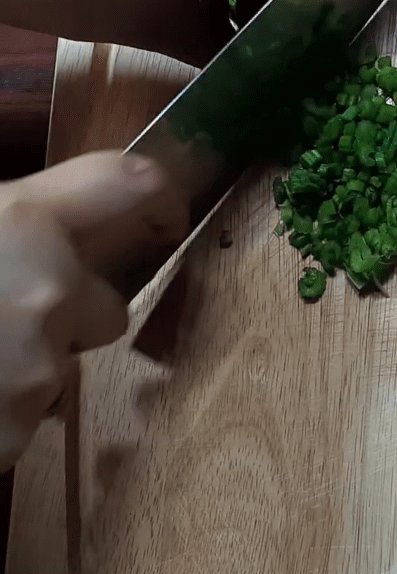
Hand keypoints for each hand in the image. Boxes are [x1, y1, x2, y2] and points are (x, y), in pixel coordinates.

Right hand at [0, 152, 187, 471]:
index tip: (165, 203)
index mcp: (23, 222)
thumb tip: (32, 217)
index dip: (154, 190)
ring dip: (24, 364)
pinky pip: (23, 418)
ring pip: (60, 367)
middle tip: (7, 312)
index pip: (125, 182)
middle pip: (108, 308)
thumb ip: (9, 216)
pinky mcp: (12, 430)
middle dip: (71, 314)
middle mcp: (50, 290)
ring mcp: (37, 366)